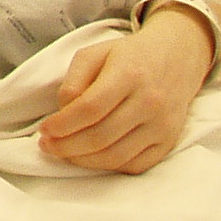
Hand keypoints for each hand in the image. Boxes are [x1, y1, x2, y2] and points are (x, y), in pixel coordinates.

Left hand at [39, 12, 211, 172]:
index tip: (44, 129)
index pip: (90, 108)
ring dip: (83, 160)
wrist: (176, 59)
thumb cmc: (128, 56)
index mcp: (129, 74)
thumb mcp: (93, 54)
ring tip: (62, 153)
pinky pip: (135, 165)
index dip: (63, 124)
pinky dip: (108, 166)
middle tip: (47, 145)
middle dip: (66, 146)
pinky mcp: (169, 142)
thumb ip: (74, 81)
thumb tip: (63, 113)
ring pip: (117, 156)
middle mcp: (150, 102)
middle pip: (101, 136)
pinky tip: (90, 157)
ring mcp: (162, 125)